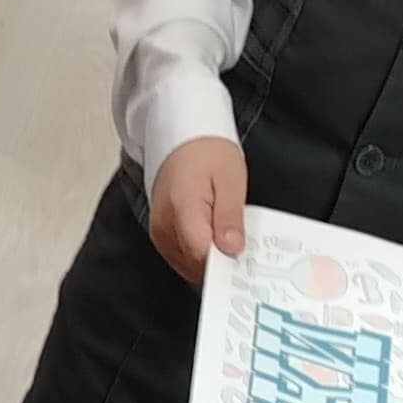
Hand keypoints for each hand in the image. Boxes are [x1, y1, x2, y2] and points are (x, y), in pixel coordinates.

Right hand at [147, 137, 247, 281]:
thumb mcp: (231, 178)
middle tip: (236, 238)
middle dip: (220, 259)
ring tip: (223, 231)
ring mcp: (160, 233)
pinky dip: (200, 252)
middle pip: (196, 265)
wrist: (184, 137)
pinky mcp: (160, 235)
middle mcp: (165, 225)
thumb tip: (231, 248)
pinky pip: (183, 257)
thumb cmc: (206, 151)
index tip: (242, 253)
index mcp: (182, 208)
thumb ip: (230, 217)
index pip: (203, 255)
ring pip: (190, 265)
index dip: (225, 260)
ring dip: (210, 257)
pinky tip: (212, 234)